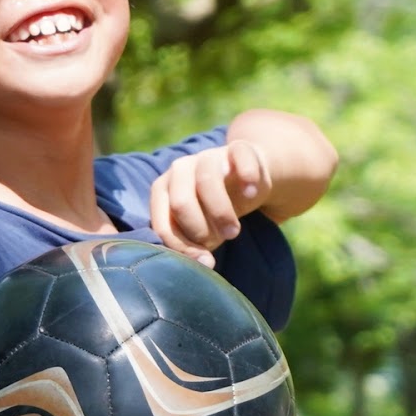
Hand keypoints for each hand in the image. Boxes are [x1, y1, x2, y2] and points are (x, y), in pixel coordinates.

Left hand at [148, 141, 272, 267]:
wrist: (246, 181)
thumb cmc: (214, 211)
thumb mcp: (201, 229)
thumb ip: (193, 246)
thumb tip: (203, 266)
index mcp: (163, 190)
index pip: (163, 222)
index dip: (182, 247)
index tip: (205, 262)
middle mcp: (180, 169)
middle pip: (180, 202)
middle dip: (200, 230)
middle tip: (221, 242)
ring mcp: (208, 156)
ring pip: (206, 180)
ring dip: (221, 211)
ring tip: (234, 232)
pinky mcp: (237, 149)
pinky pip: (238, 155)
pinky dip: (245, 176)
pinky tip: (252, 195)